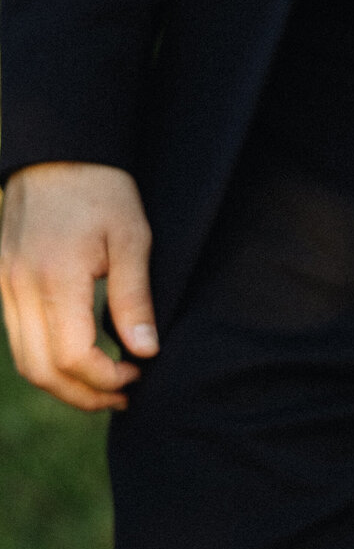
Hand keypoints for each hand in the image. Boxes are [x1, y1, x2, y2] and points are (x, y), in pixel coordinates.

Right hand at [0, 162, 157, 411]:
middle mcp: (19, 286)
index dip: (105, 379)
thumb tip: (145, 351)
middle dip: (82, 395)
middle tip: (123, 396)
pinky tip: (80, 358)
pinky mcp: (2, 281)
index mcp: (54, 277)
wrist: (59, 152)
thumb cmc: (103, 191)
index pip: (71, 357)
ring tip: (105, 385)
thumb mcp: (132, 239)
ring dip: (63, 383)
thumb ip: (134, 298)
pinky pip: (18, 337)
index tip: (138, 374)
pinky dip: (46, 359)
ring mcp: (4, 285)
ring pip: (24, 359)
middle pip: (40, 370)